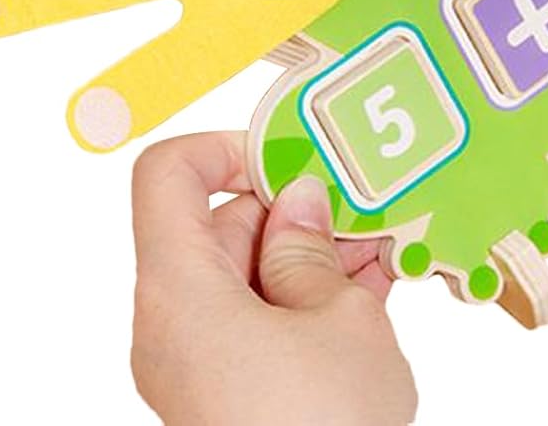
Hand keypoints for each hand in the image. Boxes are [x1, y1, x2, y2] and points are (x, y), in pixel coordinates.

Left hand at [131, 132, 415, 425]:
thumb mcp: (339, 322)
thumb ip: (313, 249)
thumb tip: (300, 203)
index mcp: (177, 289)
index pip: (167, 175)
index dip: (228, 148)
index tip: (294, 157)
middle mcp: (169, 326)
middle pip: (214, 227)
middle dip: (290, 209)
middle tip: (361, 206)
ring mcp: (195, 370)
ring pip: (244, 281)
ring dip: (308, 259)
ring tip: (380, 253)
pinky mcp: (226, 404)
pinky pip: (255, 329)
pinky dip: (303, 306)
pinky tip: (368, 297)